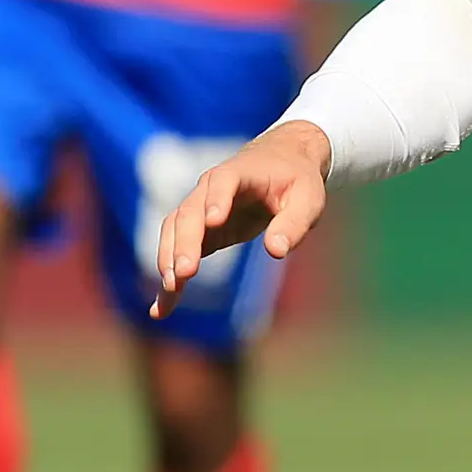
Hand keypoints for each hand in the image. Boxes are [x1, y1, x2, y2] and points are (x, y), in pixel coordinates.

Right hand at [152, 121, 334, 315]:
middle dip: (184, 242)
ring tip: (171, 290)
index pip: (224, 181)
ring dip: (170, 259)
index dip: (216, 198)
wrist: (281, 164)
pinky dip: (170, 277)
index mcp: (240, 173)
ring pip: (175, 231)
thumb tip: (276, 251)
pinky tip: (162, 308)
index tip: (213, 221)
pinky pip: (178, 251)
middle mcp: (211, 188)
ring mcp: (200, 209)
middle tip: (184, 273)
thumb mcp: (308, 200)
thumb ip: (293, 223)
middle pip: (190, 212)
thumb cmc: (297, 180)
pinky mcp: (200, 231)